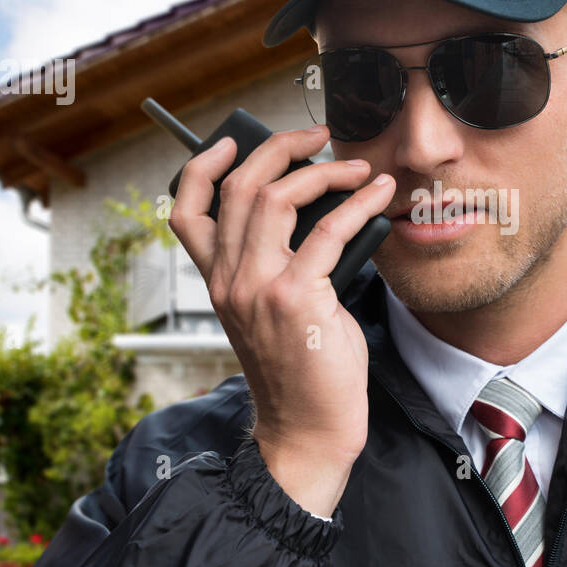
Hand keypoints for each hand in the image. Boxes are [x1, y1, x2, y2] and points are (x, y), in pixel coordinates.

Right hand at [168, 126, 394, 515]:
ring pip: (276, 197)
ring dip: (321, 170)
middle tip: (316, 136)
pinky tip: (379, 194)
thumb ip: (280, 261)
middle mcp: (228, 280)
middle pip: (239, 187)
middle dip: (279, 147)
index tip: (230, 140)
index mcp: (217, 282)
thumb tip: (317, 208)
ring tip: (355, 166)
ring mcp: (258, 288)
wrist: (309, 430)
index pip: (187, 211)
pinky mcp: (297, 298)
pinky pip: (329, 230)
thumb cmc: (302, 368)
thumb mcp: (275, 308)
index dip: (203, 167)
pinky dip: (359, 202)